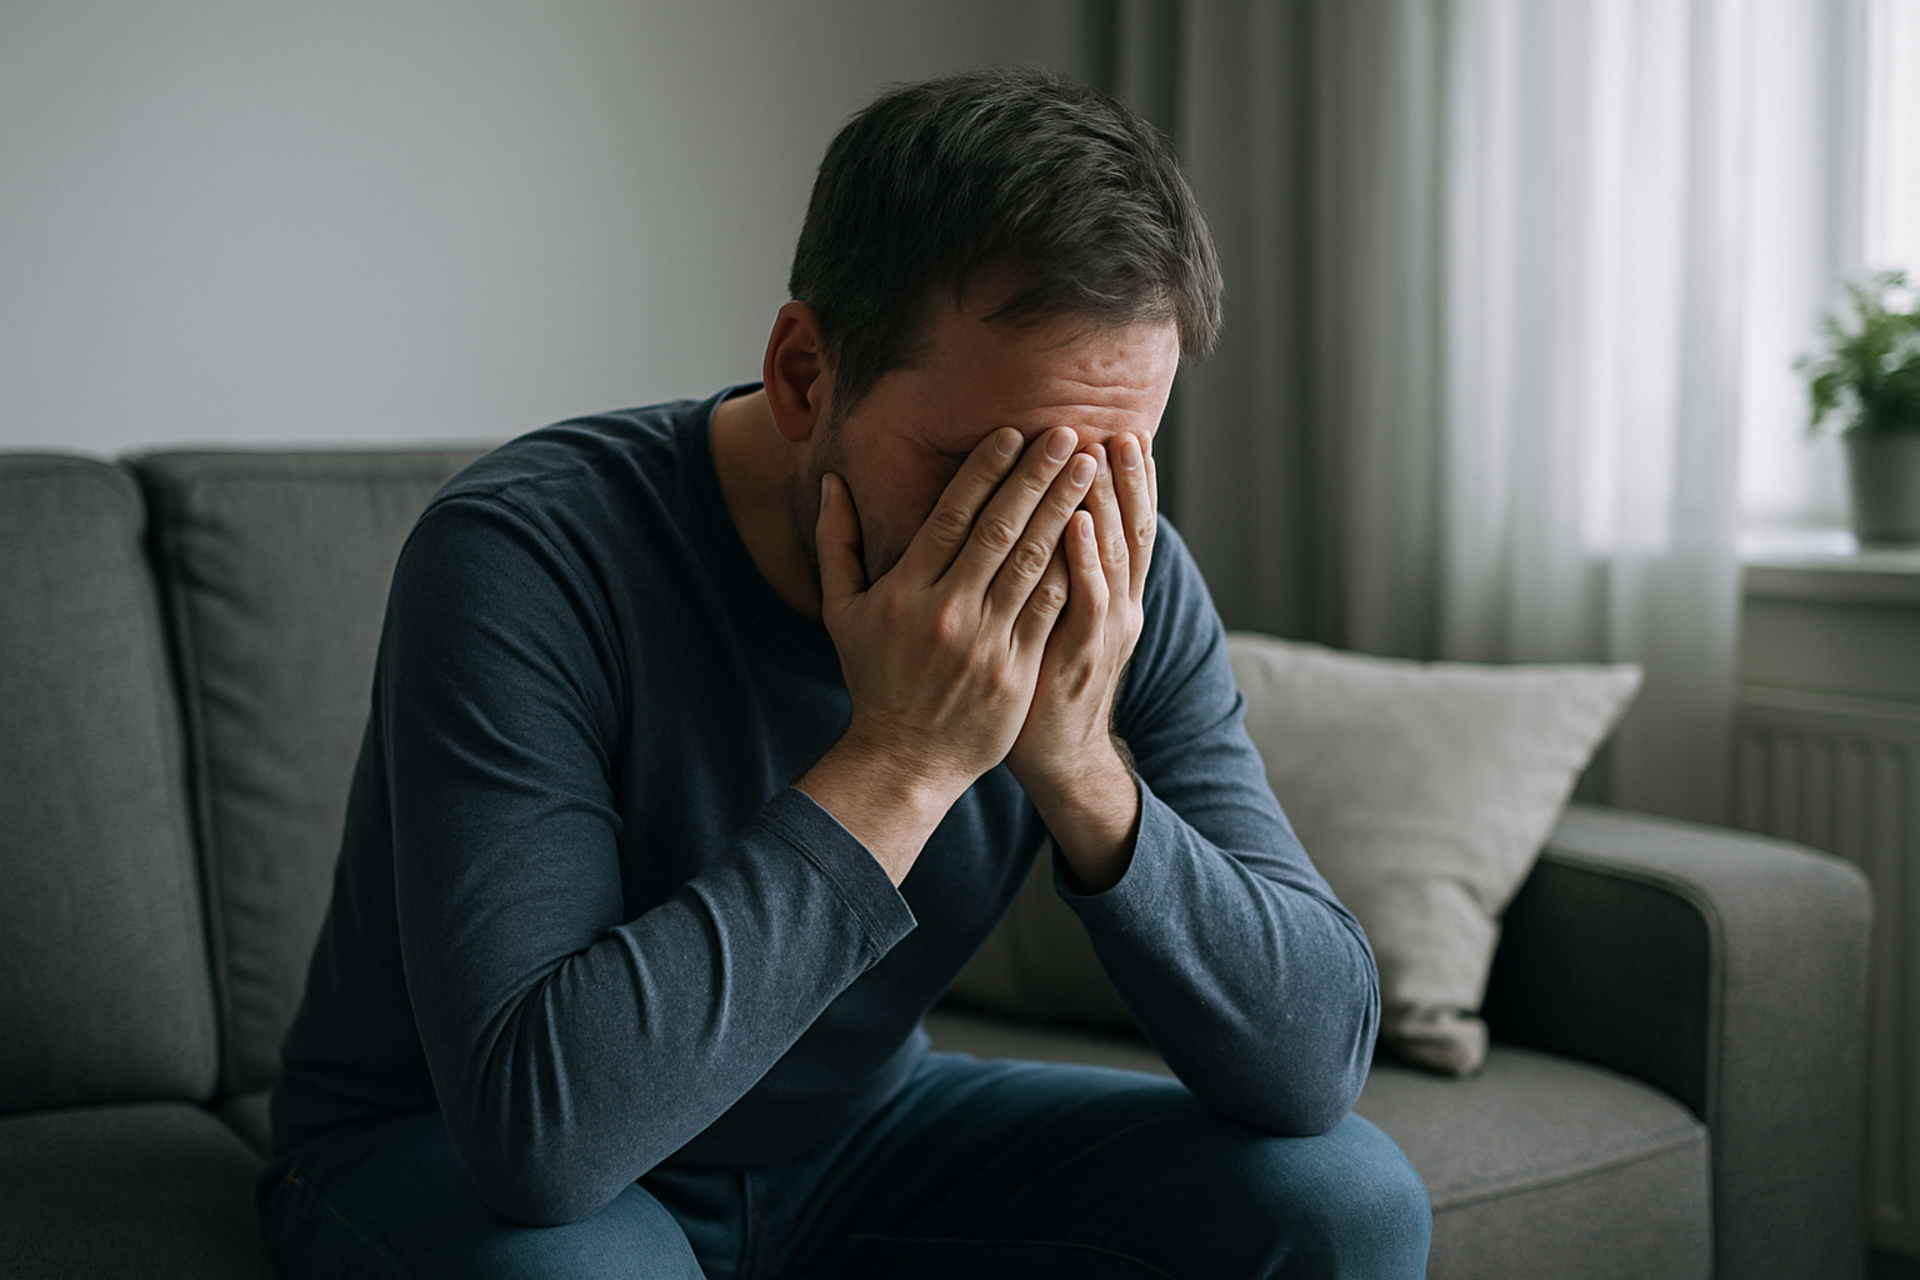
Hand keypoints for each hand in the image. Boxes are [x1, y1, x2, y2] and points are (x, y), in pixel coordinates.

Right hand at [798, 426, 1095, 881]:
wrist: (904, 759)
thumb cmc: (874, 679)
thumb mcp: (841, 612)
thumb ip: (837, 543)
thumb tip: (831, 482)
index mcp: (905, 591)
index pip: (951, 516)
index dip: (985, 471)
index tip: (1014, 433)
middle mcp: (947, 612)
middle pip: (999, 530)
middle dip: (1036, 477)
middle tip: (1067, 434)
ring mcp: (986, 643)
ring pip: (1032, 563)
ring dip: (1064, 510)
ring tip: (1088, 470)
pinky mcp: (1016, 671)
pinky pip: (1050, 610)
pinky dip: (1072, 568)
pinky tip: (1094, 533)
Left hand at [1005, 434, 1157, 890]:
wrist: (1056, 755)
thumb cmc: (1044, 681)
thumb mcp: (1058, 617)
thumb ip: (1057, 568)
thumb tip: (1046, 515)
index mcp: (1113, 592)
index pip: (1125, 523)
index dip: (1129, 480)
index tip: (1123, 431)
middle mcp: (1119, 605)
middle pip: (1129, 528)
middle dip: (1126, 479)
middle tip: (1120, 428)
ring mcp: (1105, 631)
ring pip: (1113, 556)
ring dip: (1106, 503)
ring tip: (1099, 454)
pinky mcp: (1080, 656)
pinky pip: (1086, 600)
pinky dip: (1083, 560)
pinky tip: (1072, 524)